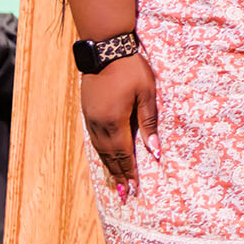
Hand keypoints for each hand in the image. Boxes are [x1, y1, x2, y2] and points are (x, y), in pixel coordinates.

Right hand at [80, 53, 159, 201]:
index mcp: (115, 122)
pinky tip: (106, 158)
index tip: (134, 189)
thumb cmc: (131, 69)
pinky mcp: (88, 112)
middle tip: (125, 194)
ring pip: (100, 150)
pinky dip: (102, 153)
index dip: (129, 172)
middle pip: (110, 156)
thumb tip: (155, 151)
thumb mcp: (147, 94)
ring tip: (117, 181)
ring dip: (109, 166)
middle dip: (119, 175)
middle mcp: (99, 125)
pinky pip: (95, 140)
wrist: (105, 50)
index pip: (124, 154)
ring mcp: (91, 119)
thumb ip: (150, 123)